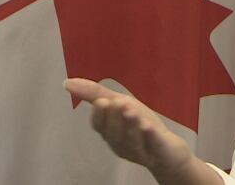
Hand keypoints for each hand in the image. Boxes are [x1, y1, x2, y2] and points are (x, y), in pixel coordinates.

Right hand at [64, 78, 192, 177]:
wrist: (168, 150)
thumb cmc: (140, 126)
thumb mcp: (120, 105)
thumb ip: (95, 94)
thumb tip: (66, 82)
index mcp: (111, 133)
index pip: (100, 126)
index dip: (100, 115)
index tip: (102, 101)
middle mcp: (121, 144)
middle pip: (114, 134)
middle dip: (115, 118)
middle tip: (118, 102)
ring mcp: (139, 151)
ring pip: (130, 140)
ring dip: (130, 125)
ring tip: (131, 111)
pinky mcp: (158, 153)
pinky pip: (152, 145)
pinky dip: (148, 135)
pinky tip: (147, 126)